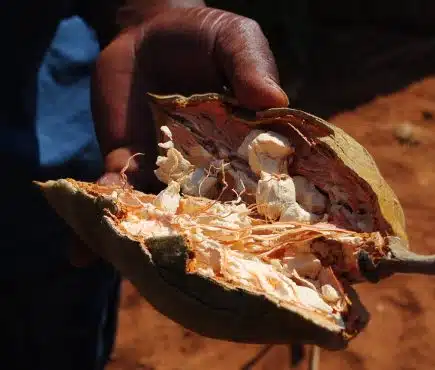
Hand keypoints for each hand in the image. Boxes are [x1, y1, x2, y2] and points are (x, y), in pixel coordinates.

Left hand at [70, 6, 287, 267]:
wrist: (150, 30)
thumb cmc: (206, 35)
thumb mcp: (237, 40)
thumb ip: (252, 66)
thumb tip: (274, 101)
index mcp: (246, 147)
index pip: (260, 187)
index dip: (263, 220)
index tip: (265, 255)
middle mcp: (210, 168)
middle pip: (210, 214)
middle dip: (204, 247)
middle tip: (200, 288)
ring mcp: (167, 169)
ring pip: (161, 212)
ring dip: (148, 241)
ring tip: (139, 276)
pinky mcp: (128, 160)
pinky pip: (115, 190)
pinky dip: (102, 213)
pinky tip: (82, 251)